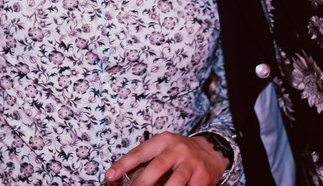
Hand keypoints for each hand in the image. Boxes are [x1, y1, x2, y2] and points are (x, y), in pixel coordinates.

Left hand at [105, 132, 227, 185]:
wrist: (212, 151)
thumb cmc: (181, 152)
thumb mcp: (164, 148)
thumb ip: (148, 160)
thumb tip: (125, 177)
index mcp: (163, 141)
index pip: (140, 152)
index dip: (123, 164)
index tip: (110, 176)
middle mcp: (177, 150)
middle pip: (157, 166)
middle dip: (143, 182)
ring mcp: (191, 164)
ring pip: (175, 181)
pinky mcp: (202, 177)